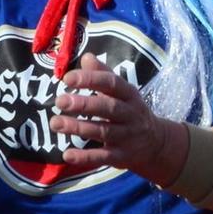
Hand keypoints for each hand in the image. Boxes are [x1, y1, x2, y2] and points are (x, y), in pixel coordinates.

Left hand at [51, 53, 188, 185]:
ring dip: (79, 127)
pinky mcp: (121, 156)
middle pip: (109, 108)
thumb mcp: (122, 92)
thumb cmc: (130, 112)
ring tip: (55, 123)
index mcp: (129, 95)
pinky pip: (103, 157)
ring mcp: (127, 136)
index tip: (67, 78)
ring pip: (104, 131)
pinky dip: (86, 157)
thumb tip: (87, 56)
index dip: (91, 79)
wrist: (157, 143)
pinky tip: (67, 154)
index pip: (112, 83)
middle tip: (60, 101)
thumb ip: (103, 74)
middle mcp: (130, 115)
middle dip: (84, 104)